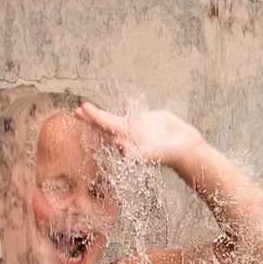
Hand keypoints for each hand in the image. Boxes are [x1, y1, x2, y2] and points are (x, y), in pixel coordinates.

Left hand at [75, 101, 201, 168]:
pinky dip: (128, 112)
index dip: (92, 119)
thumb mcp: (149, 154)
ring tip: (89, 109)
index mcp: (125, 140)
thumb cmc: (167, 154)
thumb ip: (133, 152)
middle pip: (105, 123)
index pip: (104, 128)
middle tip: (77, 110)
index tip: (80, 111)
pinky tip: (124, 110)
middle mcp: (128, 134)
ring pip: (117, 118)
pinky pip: (135, 115)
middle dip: (91, 116)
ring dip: (104, 113)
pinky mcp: (149, 121)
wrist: (185, 148)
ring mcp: (138, 127)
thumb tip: (118, 144)